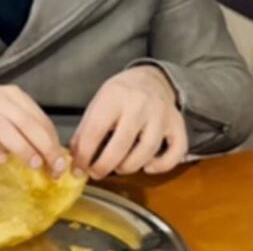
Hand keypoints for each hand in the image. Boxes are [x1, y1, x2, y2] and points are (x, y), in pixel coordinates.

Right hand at [0, 85, 65, 177]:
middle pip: (21, 119)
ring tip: (33, 164)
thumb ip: (26, 132)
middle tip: (52, 167)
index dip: (52, 140)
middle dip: (41, 144)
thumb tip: (53, 158)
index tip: (61, 163)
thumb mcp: (6, 119)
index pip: (36, 116)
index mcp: (9, 94)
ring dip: (20, 146)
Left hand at [71, 66, 186, 179]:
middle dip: (105, 165)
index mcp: (113, 97)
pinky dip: (163, 165)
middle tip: (95, 173)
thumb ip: (86, 129)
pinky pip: (177, 150)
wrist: (152, 78)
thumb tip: (75, 157)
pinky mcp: (177, 124)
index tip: (78, 168)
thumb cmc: (120, 94)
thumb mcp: (97, 103)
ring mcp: (161, 115)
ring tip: (118, 168)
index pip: (95, 131)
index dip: (84, 154)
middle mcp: (139, 105)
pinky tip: (148, 167)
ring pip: (147, 150)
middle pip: (121, 144)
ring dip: (130, 166)